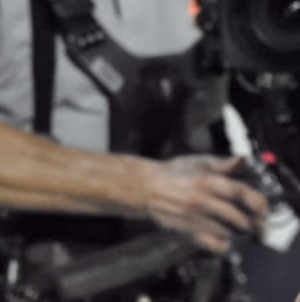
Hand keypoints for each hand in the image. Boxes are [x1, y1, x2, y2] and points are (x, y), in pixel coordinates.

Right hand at [139, 155, 270, 252]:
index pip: (241, 194)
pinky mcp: (189, 232)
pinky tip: (222, 235)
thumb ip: (224, 164)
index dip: (257, 202)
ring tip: (239, 226)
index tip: (261, 207)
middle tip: (257, 222)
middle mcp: (203, 202)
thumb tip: (244, 160)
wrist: (145, 188)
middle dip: (253, 223)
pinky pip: (216, 245)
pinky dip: (224, 243)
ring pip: (231, 233)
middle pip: (241, 219)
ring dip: (239, 231)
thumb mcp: (199, 162)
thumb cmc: (173, 174)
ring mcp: (196, 219)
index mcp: (207, 181)